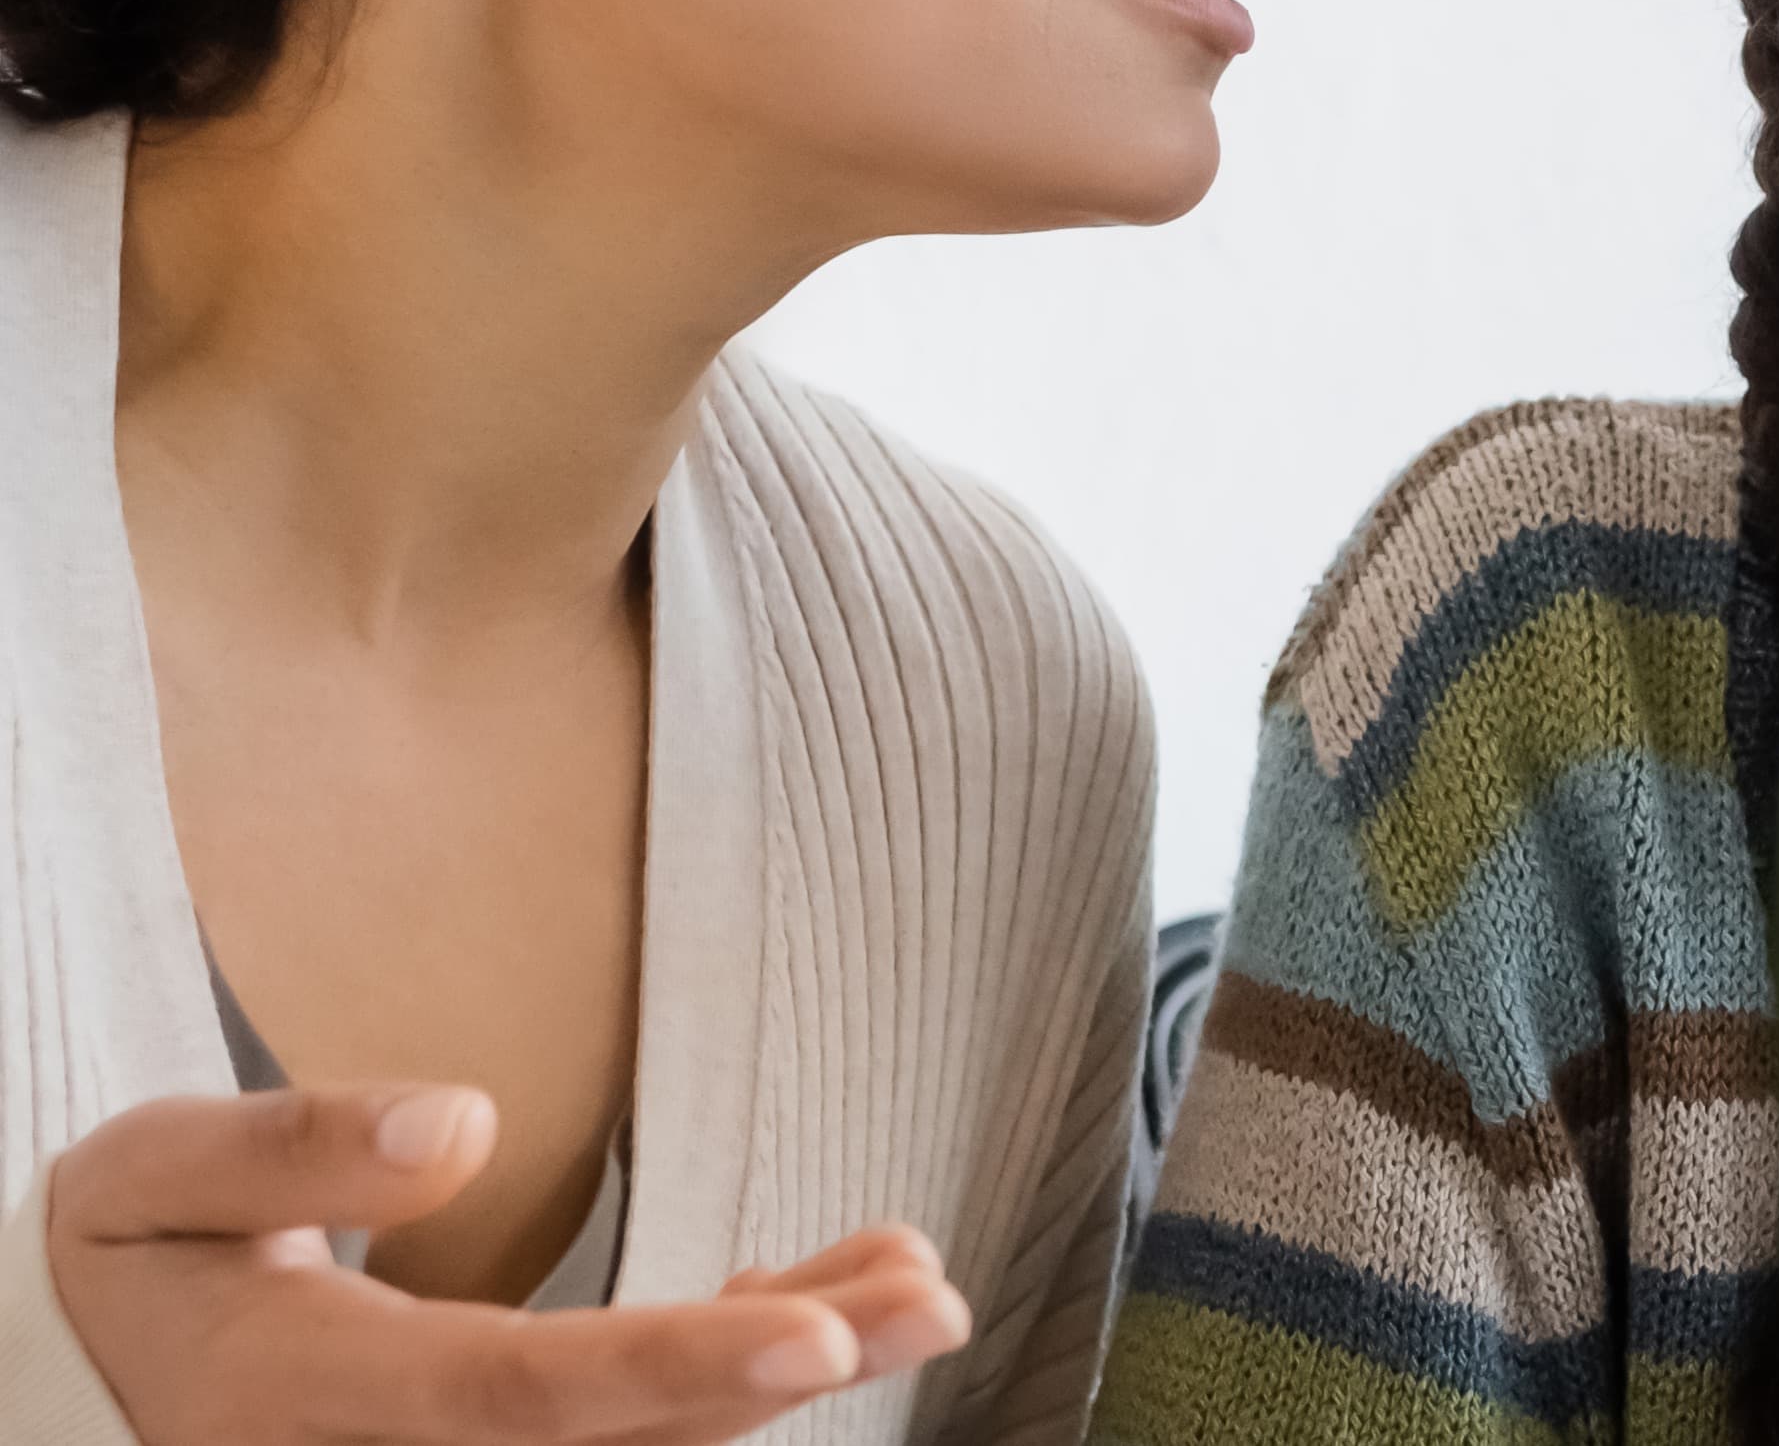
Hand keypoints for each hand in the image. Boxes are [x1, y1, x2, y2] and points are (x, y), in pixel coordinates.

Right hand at [48, 1083, 973, 1445]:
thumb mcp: (149, 1181)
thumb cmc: (134, 1253)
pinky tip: (827, 1298)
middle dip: (791, 1365)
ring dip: (795, 1359)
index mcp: (310, 1402)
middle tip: (931, 1297)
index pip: (518, 1394)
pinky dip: (737, 1363)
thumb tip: (462, 1121)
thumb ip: (286, 1154)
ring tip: (917, 1279)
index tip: (815, 1332)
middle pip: (624, 1435)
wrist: (91, 1376)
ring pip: (651, 1442)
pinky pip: (633, 1429)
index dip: (676, 1364)